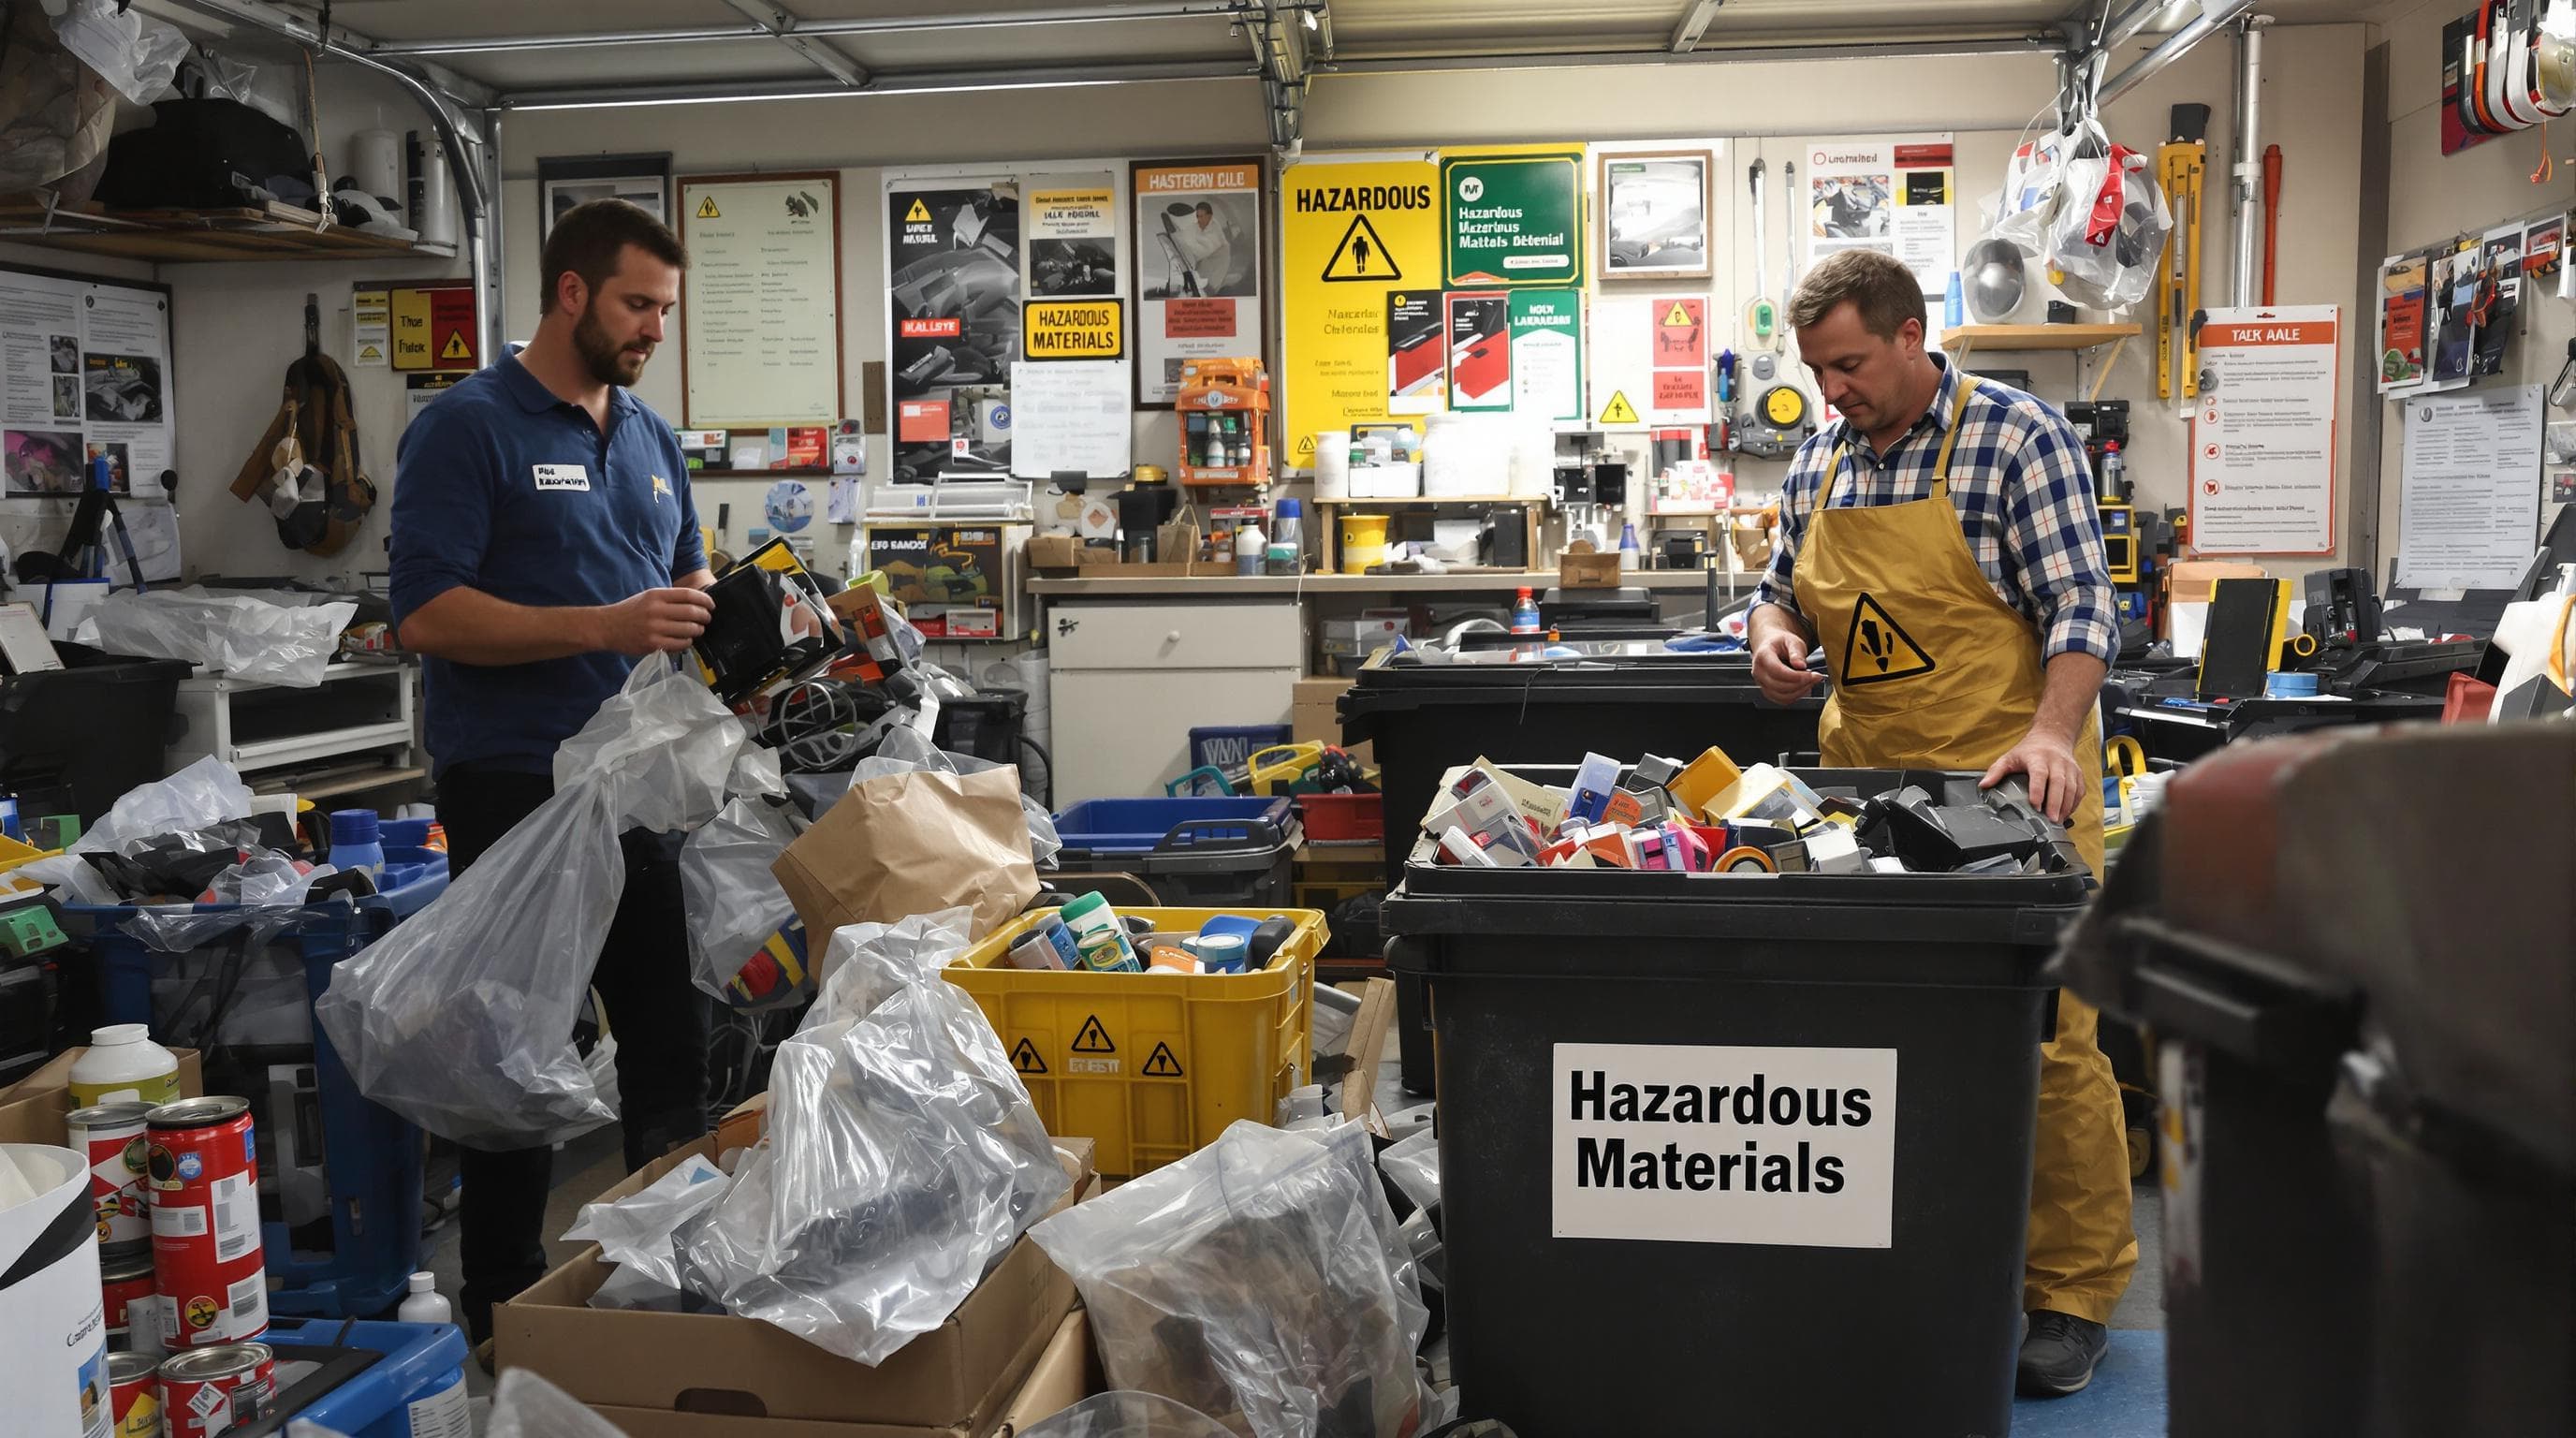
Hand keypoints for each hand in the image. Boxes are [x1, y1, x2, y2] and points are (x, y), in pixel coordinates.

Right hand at [597, 587, 715, 656]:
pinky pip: (680, 644)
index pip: (689, 595)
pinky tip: (686, 640)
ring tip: (697, 630)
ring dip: (698, 630)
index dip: (705, 600)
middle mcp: (656, 610)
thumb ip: (669, 599)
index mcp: (656, 595)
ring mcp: (655, 628)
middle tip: (707, 619)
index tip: (711, 605)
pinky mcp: (653, 644)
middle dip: (705, 617)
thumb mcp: (648, 597)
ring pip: (689, 629)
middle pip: (692, 612)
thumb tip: (696, 603)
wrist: (607, 627)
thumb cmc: (630, 611)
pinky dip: (687, 642)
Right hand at [1750, 626, 1821, 704]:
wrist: (1771, 646)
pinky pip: (1782, 700)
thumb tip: (1800, 665)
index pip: (1777, 671)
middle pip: (1779, 686)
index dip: (1796, 676)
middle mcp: (1759, 672)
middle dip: (1801, 684)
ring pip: (1781, 696)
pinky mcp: (1768, 691)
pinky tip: (1804, 686)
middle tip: (1816, 677)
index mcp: (1763, 656)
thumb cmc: (1780, 643)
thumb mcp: (1792, 641)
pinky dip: (1796, 696)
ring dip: (1800, 691)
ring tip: (1811, 681)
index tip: (1811, 675)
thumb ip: (1796, 652)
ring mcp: (1762, 683)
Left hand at [1981, 728, 2086, 822]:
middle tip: (2051, 820)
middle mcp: (2056, 762)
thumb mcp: (2009, 757)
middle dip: (2056, 803)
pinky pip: (2080, 791)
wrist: (2053, 737)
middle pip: (2059, 783)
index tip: (2035, 805)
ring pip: (2072, 788)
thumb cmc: (2029, 750)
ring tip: (2059, 821)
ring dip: (2066, 806)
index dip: (2038, 790)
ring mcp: (2070, 768)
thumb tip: (1983, 785)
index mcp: (2038, 758)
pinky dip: (2075, 804)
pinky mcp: (2078, 774)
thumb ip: (1996, 771)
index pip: (2040, 774)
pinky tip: (2066, 814)